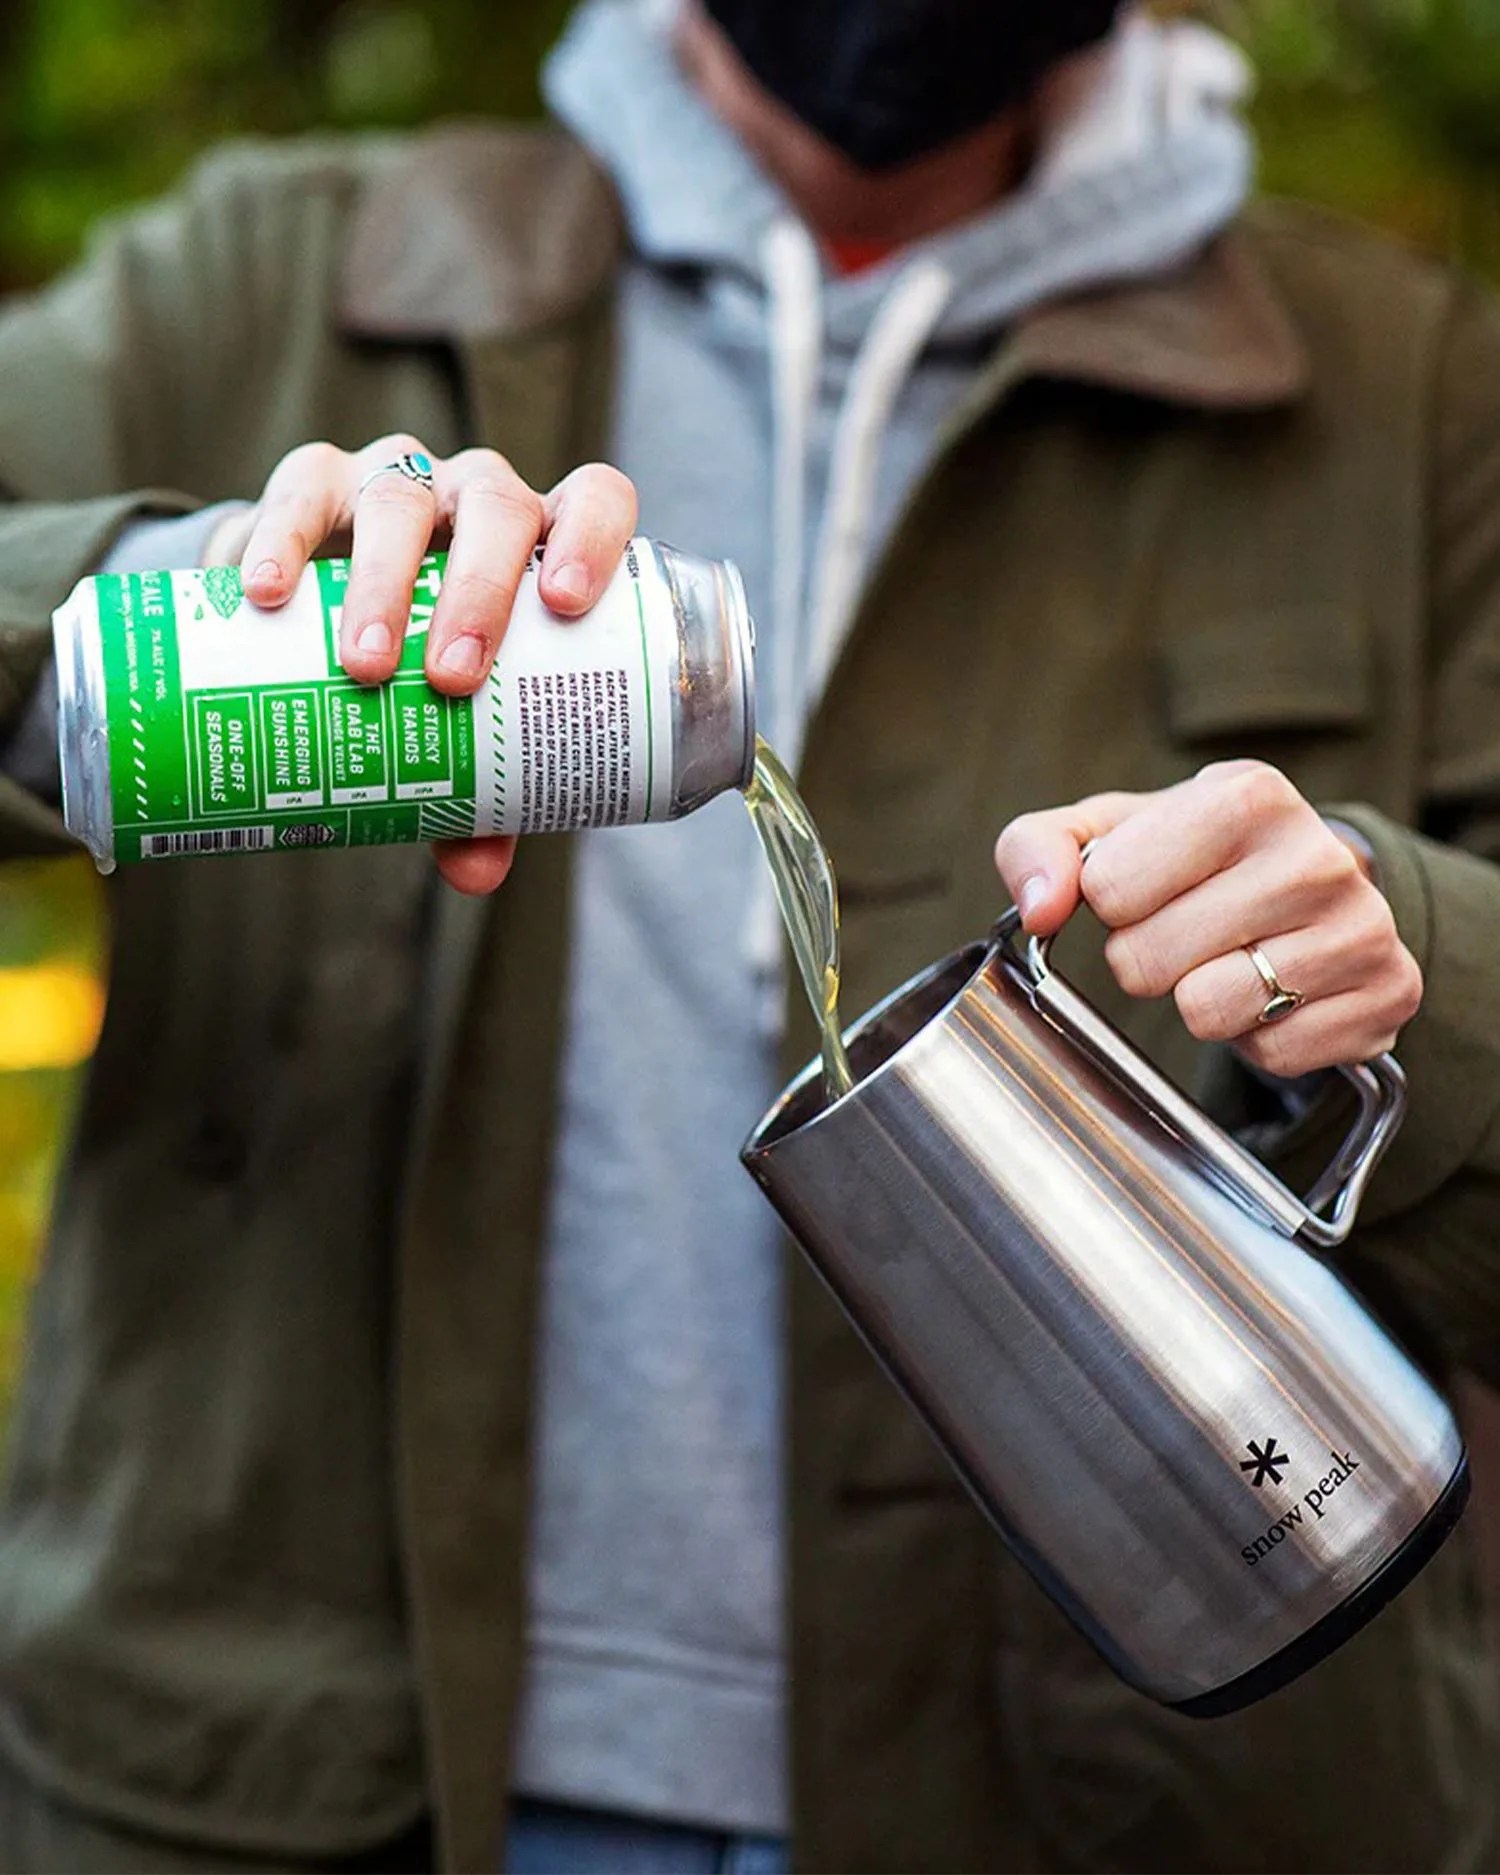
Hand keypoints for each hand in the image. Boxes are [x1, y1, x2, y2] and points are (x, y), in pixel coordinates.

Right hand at [209, 434, 637, 894]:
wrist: (322, 605)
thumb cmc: (425, 666)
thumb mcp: (461, 723)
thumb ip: (482, 793)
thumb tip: (477, 874)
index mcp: (544, 541)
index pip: (594, 501)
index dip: (593, 541)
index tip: (567, 606)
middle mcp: (479, 495)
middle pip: (497, 509)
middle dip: (478, 592)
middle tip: (450, 679)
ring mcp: (399, 478)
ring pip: (402, 499)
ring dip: (386, 584)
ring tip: (364, 665)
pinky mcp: (314, 480)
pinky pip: (303, 492)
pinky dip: (285, 541)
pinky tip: (271, 594)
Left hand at [993, 760, 1422, 1076]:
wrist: (1303, 887)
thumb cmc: (1186, 858)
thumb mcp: (1105, 833)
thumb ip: (1038, 850)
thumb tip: (1039, 908)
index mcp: (1245, 795)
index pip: (1109, 888)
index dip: (1109, 904)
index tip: (1140, 890)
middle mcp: (1317, 855)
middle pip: (1149, 961)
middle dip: (1146, 959)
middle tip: (1183, 933)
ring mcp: (1363, 927)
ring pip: (1209, 1011)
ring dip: (1198, 1002)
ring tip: (1228, 960)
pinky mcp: (1390, 995)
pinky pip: (1272, 1055)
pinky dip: (1257, 1038)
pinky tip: (1276, 992)